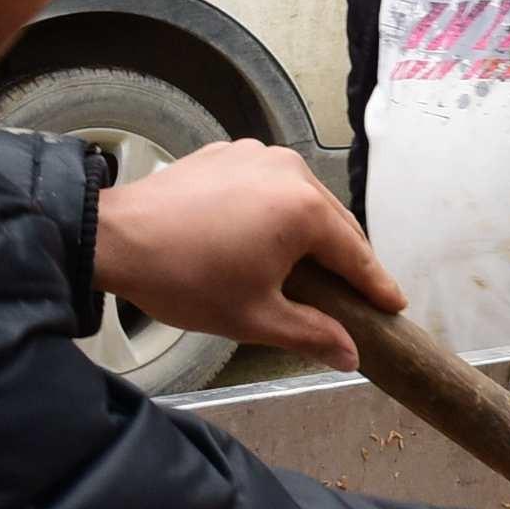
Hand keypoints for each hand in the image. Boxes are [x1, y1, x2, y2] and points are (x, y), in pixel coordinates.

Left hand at [87, 143, 393, 364]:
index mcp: (305, 209)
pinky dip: (277, 210)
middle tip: (360, 294)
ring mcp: (256, 155)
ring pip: (302, 199)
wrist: (115, 239)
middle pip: (334, 222)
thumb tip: (350, 354)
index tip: (394, 305)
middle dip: (348, 259)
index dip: (377, 285)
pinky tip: (267, 237)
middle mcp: (289, 171)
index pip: (356, 254)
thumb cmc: (186, 279)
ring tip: (314, 268)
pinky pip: (268, 184)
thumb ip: (312, 334)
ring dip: (312, 232)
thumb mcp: (255, 318)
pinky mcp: (227, 154)